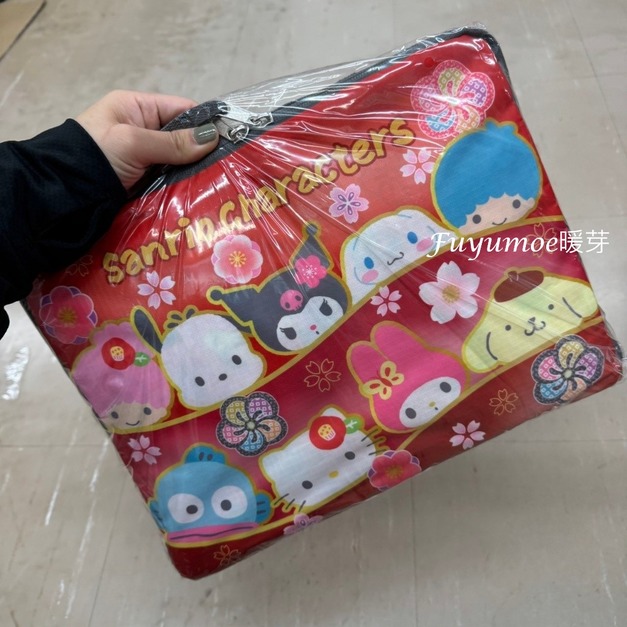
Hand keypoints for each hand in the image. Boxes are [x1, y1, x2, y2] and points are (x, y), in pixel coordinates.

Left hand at [76, 90, 218, 189]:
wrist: (65, 193)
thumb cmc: (96, 156)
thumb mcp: (134, 142)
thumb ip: (173, 142)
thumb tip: (213, 138)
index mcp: (137, 108)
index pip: (181, 109)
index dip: (205, 122)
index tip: (230, 139)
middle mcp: (143, 130)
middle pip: (183, 138)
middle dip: (203, 151)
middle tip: (229, 166)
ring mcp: (144, 158)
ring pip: (179, 162)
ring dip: (195, 172)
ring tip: (220, 183)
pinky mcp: (144, 181)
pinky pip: (171, 180)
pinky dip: (183, 186)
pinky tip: (201, 193)